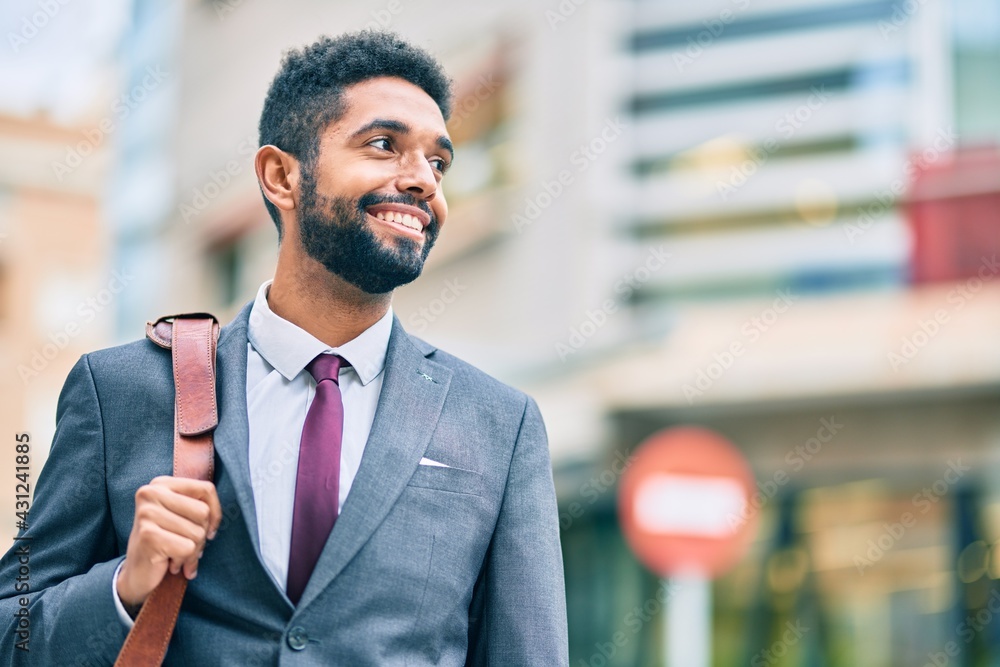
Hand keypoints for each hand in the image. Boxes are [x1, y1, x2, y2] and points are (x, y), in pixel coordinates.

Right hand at [116, 476, 221, 608]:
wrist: (136, 574)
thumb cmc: (165, 542)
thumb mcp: (182, 517)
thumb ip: (199, 505)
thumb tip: (218, 515)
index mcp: (161, 484)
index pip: (206, 489)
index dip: (215, 512)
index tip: (209, 529)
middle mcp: (150, 493)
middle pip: (203, 512)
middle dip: (202, 535)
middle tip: (186, 545)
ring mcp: (147, 513)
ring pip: (197, 532)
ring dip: (193, 551)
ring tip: (177, 555)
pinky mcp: (148, 535)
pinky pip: (188, 548)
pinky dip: (185, 561)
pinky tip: (171, 563)